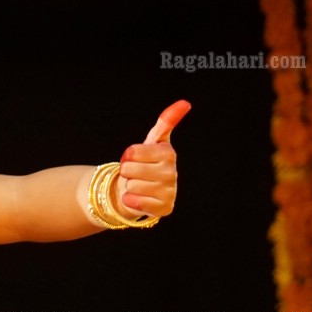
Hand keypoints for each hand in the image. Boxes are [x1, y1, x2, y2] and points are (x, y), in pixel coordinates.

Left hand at [115, 100, 189, 218]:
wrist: (142, 189)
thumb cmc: (146, 162)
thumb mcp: (153, 141)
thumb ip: (166, 122)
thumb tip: (185, 102)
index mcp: (168, 153)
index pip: (131, 152)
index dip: (127, 156)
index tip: (133, 157)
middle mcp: (172, 172)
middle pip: (129, 170)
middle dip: (127, 171)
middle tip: (136, 173)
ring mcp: (170, 192)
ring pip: (131, 186)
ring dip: (129, 186)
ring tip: (139, 185)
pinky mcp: (164, 209)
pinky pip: (135, 203)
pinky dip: (130, 201)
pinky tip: (138, 198)